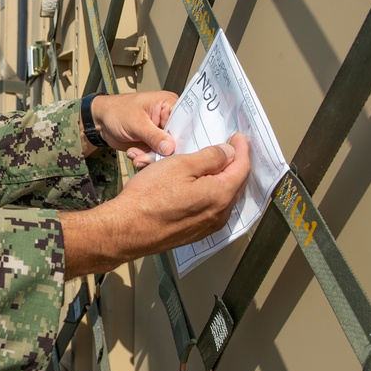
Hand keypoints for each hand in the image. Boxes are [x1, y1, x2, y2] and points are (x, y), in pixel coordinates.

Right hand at [62, 133, 249, 277]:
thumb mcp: (181, 165)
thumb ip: (210, 157)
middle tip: (231, 148)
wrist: (127, 228)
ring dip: (222, 179)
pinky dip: (211, 193)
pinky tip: (200, 185)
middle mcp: (220, 214)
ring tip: (215, 164)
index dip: (242, 149)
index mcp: (220, 195)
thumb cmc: (150, 195)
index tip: (238, 137)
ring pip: (223, 198)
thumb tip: (229, 152)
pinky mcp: (195, 232)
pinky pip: (211, 209)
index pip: (241, 168)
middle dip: (235, 164)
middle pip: (236, 184)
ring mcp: (208, 226)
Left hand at [81, 91, 177, 165]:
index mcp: (168, 104)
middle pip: (178, 140)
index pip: (185, 123)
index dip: (183, 138)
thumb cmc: (116, 111)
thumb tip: (170, 147)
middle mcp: (168, 119)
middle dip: (164, 153)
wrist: (100, 122)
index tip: (176, 151)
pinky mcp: (154, 144)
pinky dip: (145, 159)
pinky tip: (134, 154)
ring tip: (137, 156)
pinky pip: (156, 156)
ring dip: (152, 158)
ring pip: (167, 152)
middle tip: (150, 157)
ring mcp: (162, 133)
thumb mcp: (135, 122)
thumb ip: (154, 135)